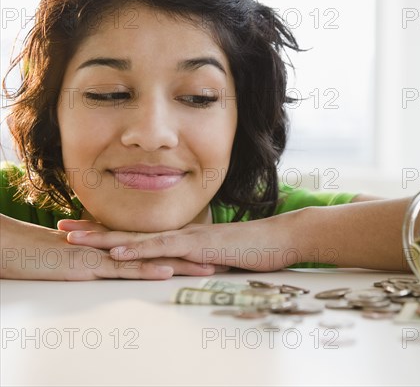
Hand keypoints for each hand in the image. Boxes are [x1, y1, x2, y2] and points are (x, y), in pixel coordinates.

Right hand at [0, 215, 216, 279]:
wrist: (19, 249)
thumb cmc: (52, 257)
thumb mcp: (89, 261)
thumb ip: (111, 261)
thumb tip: (129, 266)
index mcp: (122, 248)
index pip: (161, 250)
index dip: (186, 252)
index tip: (211, 256)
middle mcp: (121, 248)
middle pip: (165, 252)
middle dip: (195, 257)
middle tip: (223, 261)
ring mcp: (109, 255)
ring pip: (152, 259)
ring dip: (181, 264)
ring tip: (208, 269)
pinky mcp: (93, 266)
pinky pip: (124, 269)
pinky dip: (146, 269)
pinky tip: (166, 271)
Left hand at [64, 217, 294, 271]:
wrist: (281, 238)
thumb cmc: (256, 248)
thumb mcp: (222, 257)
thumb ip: (202, 260)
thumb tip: (189, 268)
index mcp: (183, 236)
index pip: (140, 233)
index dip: (110, 231)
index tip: (82, 228)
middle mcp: (180, 233)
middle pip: (130, 232)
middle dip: (93, 230)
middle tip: (61, 226)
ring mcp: (189, 238)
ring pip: (138, 238)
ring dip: (104, 238)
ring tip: (74, 237)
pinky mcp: (199, 248)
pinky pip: (163, 249)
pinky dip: (138, 252)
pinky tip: (117, 254)